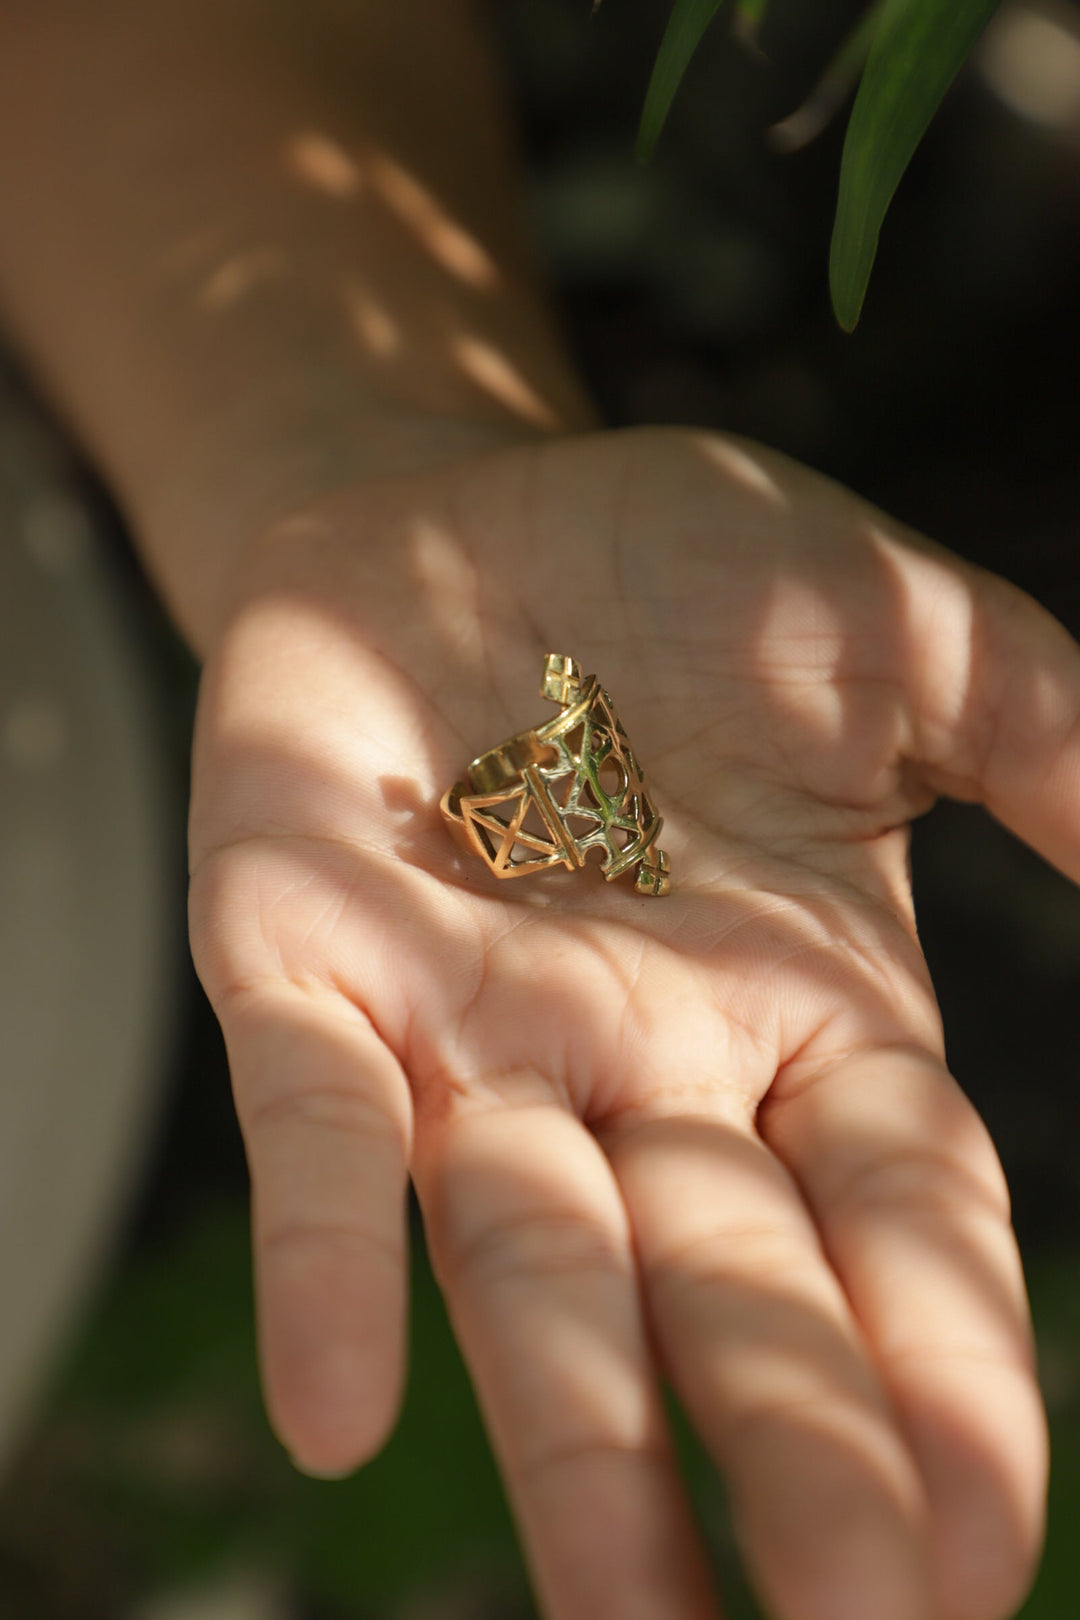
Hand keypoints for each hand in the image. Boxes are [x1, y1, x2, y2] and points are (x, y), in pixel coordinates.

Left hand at [188, 426, 1071, 1619]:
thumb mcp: (899, 633)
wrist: (458, 511)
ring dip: (580, 1441)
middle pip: (734, 1287)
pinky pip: (319, 1132)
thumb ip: (1046, 730)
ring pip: (537, 1263)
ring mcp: (470, 1028)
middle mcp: (645, 1062)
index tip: (992, 1551)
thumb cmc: (684, 571)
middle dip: (797, 1452)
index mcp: (803, 1010)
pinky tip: (335, 1413)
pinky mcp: (306, 961)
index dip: (951, 1379)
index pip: (902, 1229)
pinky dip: (328, 1258)